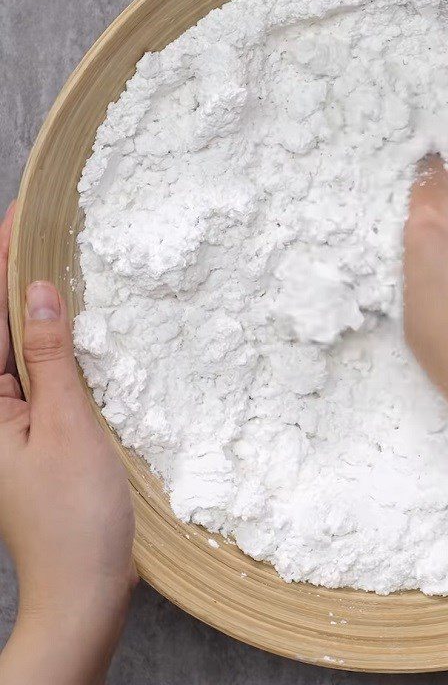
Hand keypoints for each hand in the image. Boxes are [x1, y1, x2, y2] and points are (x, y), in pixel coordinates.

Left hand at [0, 202, 135, 684]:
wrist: (83, 585)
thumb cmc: (74, 515)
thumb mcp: (67, 427)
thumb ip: (50, 357)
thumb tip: (40, 291)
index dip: (0, 264)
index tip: (19, 218)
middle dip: (11, 274)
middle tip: (35, 224)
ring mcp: (9, 421)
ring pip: (16, 347)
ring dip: (31, 303)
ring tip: (51, 256)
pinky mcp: (35, 432)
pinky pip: (37, 373)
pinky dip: (50, 340)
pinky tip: (69, 320)